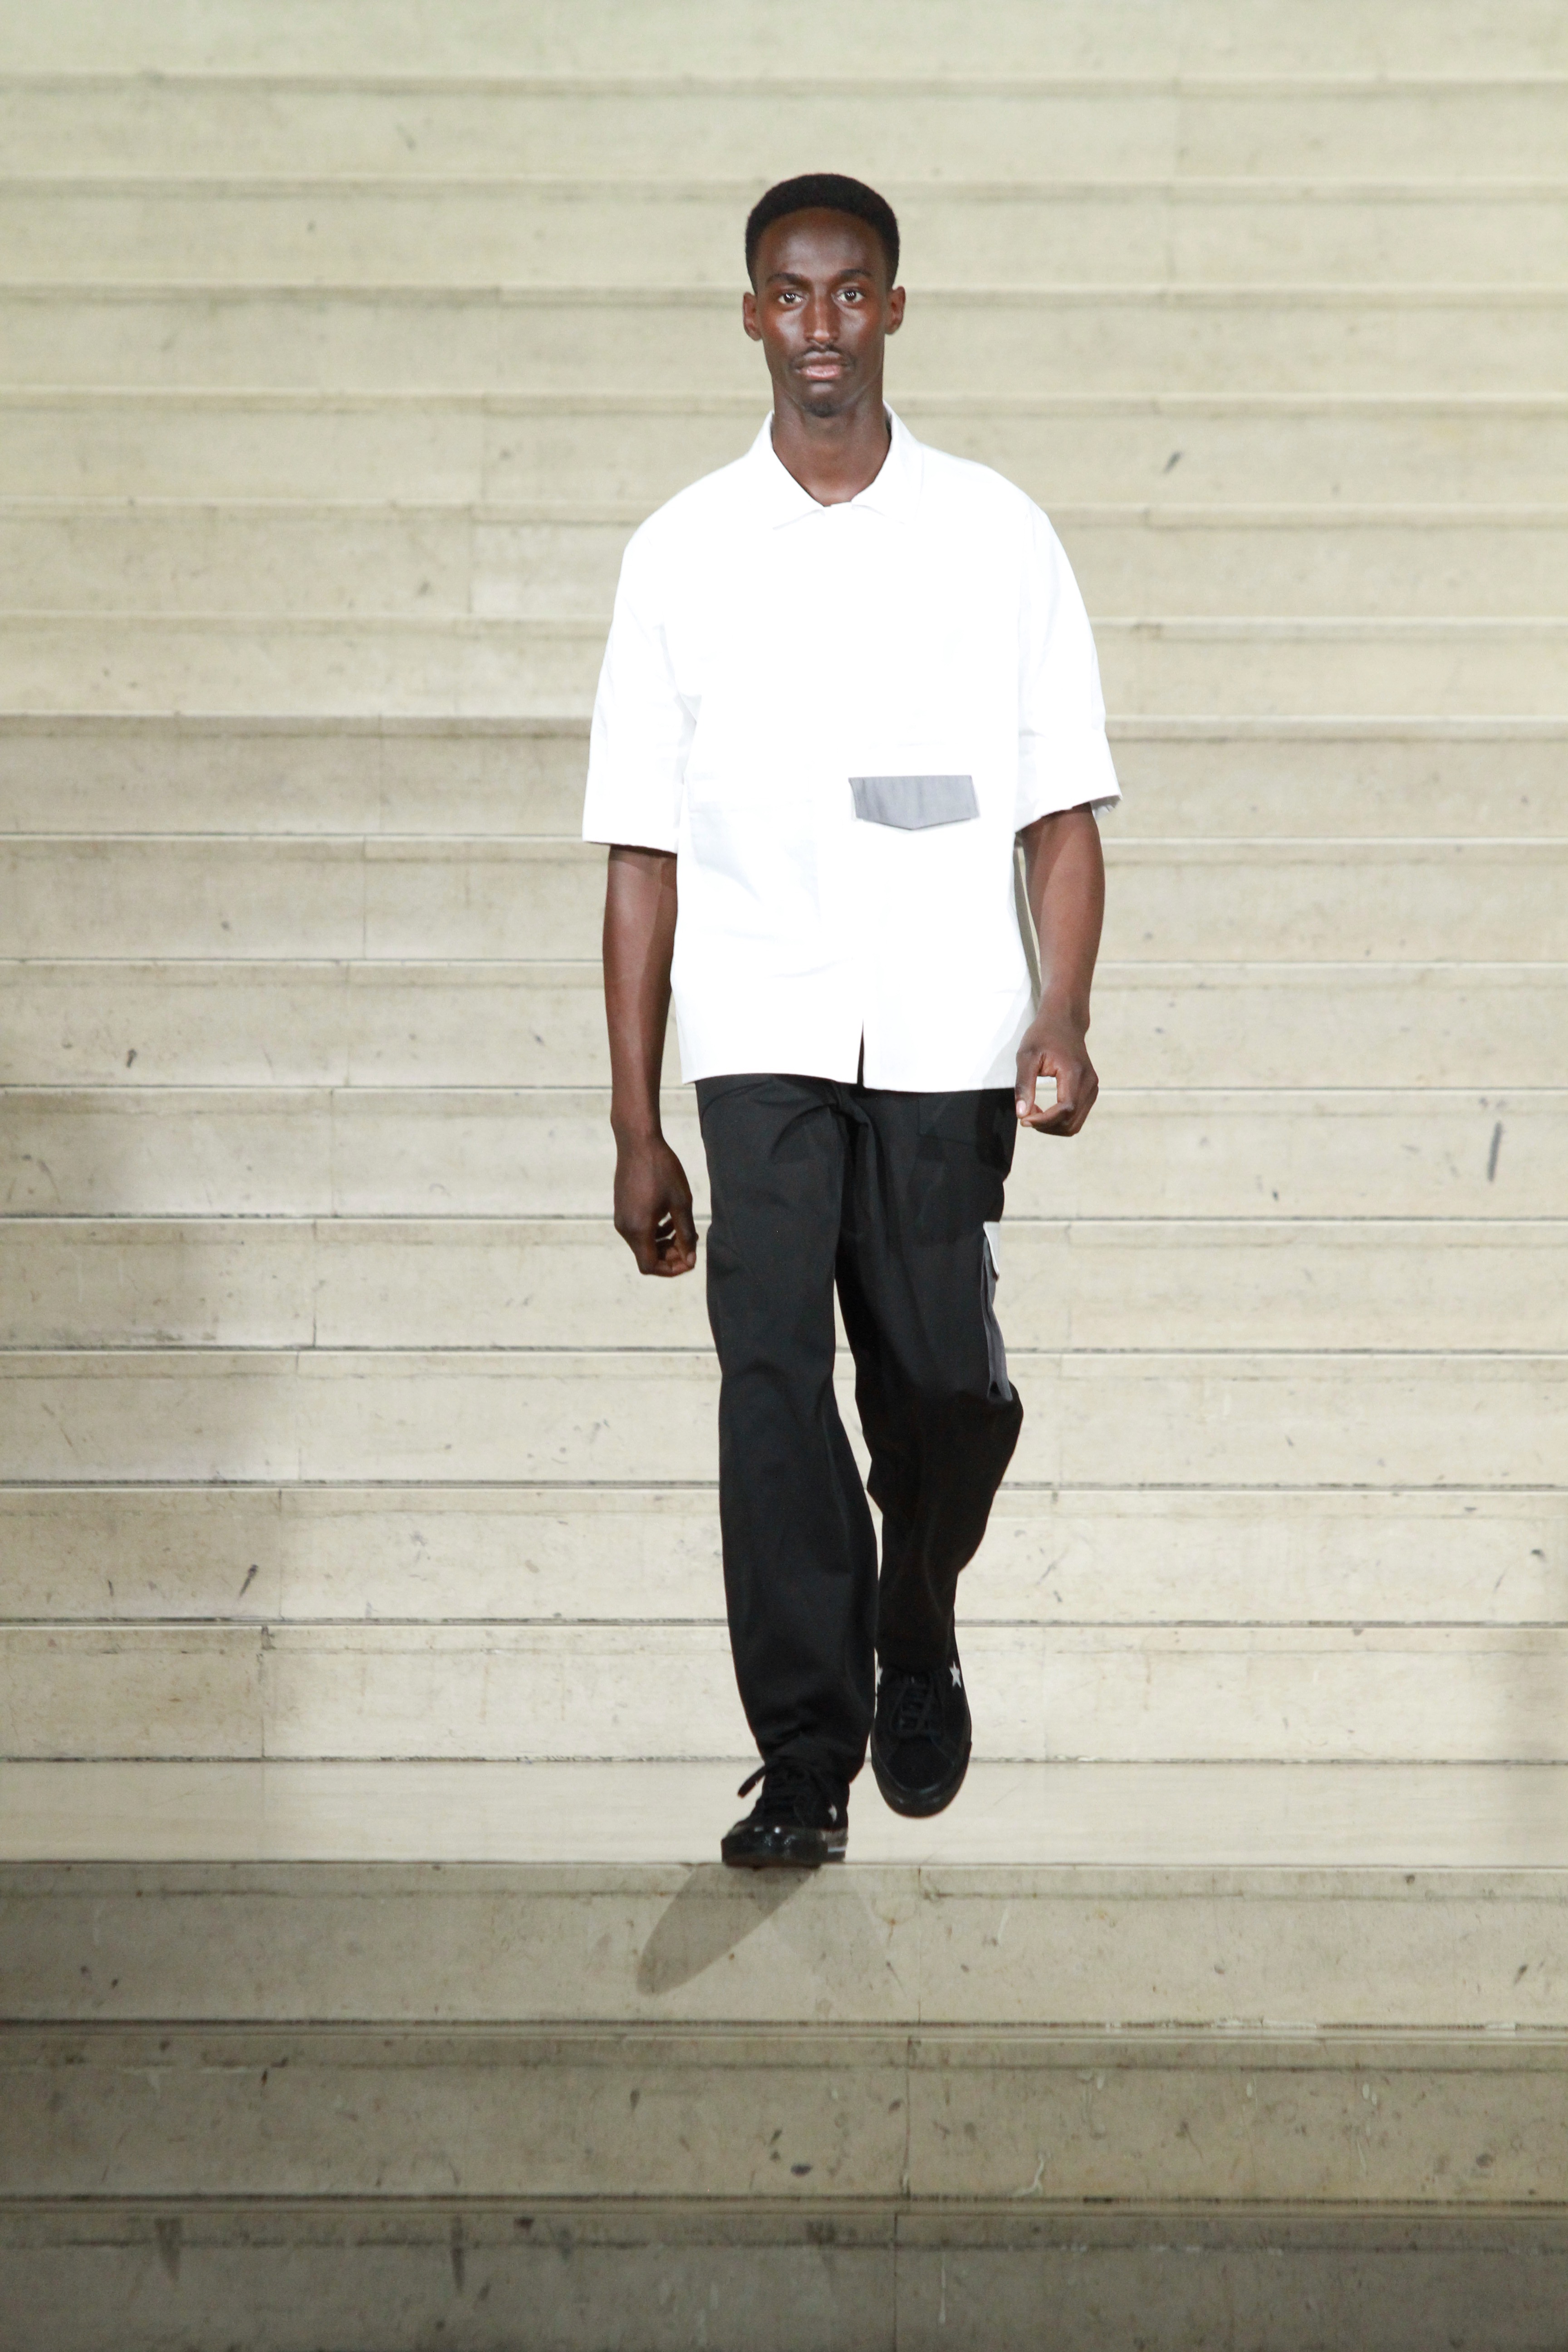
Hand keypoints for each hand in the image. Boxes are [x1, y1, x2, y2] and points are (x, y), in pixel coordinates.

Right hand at [613, 1134, 697, 1274]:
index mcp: (638, 1229)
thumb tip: (690, 1259)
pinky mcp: (622, 1209)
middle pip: (647, 1257)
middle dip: (671, 1256)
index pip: (651, 1266)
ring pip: (644, 1244)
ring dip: (665, 1243)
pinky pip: (638, 1230)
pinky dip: (655, 1232)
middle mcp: (625, 1228)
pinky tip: (670, 1218)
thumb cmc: (662, 1170)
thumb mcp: (681, 1203)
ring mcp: (621, 1218)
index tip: (690, 1260)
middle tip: (691, 1243)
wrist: (638, 1142)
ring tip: (684, 1230)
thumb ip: (686, 1234)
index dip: (672, 1269)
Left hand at [1015, 1010, 1097, 1136]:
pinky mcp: (1090, 1091)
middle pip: (1071, 1122)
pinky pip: (1076, 1117)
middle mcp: (1089, 1083)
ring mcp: (1092, 1088)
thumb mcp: (1026, 1056)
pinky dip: (1059, 1121)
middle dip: (1046, 1126)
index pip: (1065, 1110)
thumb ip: (1024, 1085)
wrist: (1064, 1022)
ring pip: (1074, 1124)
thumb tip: (1022, 1114)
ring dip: (1052, 1126)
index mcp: (1075, 1073)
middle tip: (1025, 1116)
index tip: (1023, 1119)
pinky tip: (1043, 1111)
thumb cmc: (1043, 1036)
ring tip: (1033, 1112)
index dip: (1044, 1121)